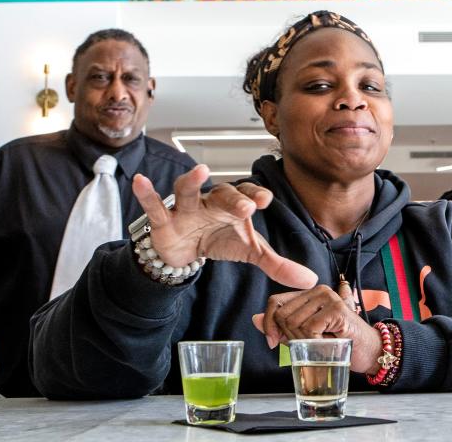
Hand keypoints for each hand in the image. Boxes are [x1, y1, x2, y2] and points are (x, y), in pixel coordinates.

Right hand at [132, 165, 317, 289]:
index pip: (247, 196)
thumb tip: (310, 280)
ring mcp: (186, 209)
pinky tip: (141, 181)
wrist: (184, 251)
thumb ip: (277, 264)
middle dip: (234, 199)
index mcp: (234, 206)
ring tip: (199, 170)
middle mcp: (211, 202)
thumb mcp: (249, 251)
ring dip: (192, 181)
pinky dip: (148, 195)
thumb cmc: (219, 239)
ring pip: (189, 191)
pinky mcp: (164, 220)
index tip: (266, 200)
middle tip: (247, 207)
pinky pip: (155, 205)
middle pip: (223, 194)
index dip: (256, 196)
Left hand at [250, 283, 383, 373]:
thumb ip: (281, 327)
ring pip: (294, 323)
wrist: (369, 352)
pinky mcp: (337, 309)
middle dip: (289, 336)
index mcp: (309, 293)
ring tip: (320, 343)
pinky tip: (326, 343)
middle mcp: (318, 290)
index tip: (273, 342)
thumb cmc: (338, 344)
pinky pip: (309, 329)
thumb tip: (255, 319)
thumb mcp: (305, 335)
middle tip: (309, 345)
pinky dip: (314, 343)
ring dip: (303, 342)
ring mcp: (328, 298)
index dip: (268, 323)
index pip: (275, 302)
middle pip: (282, 314)